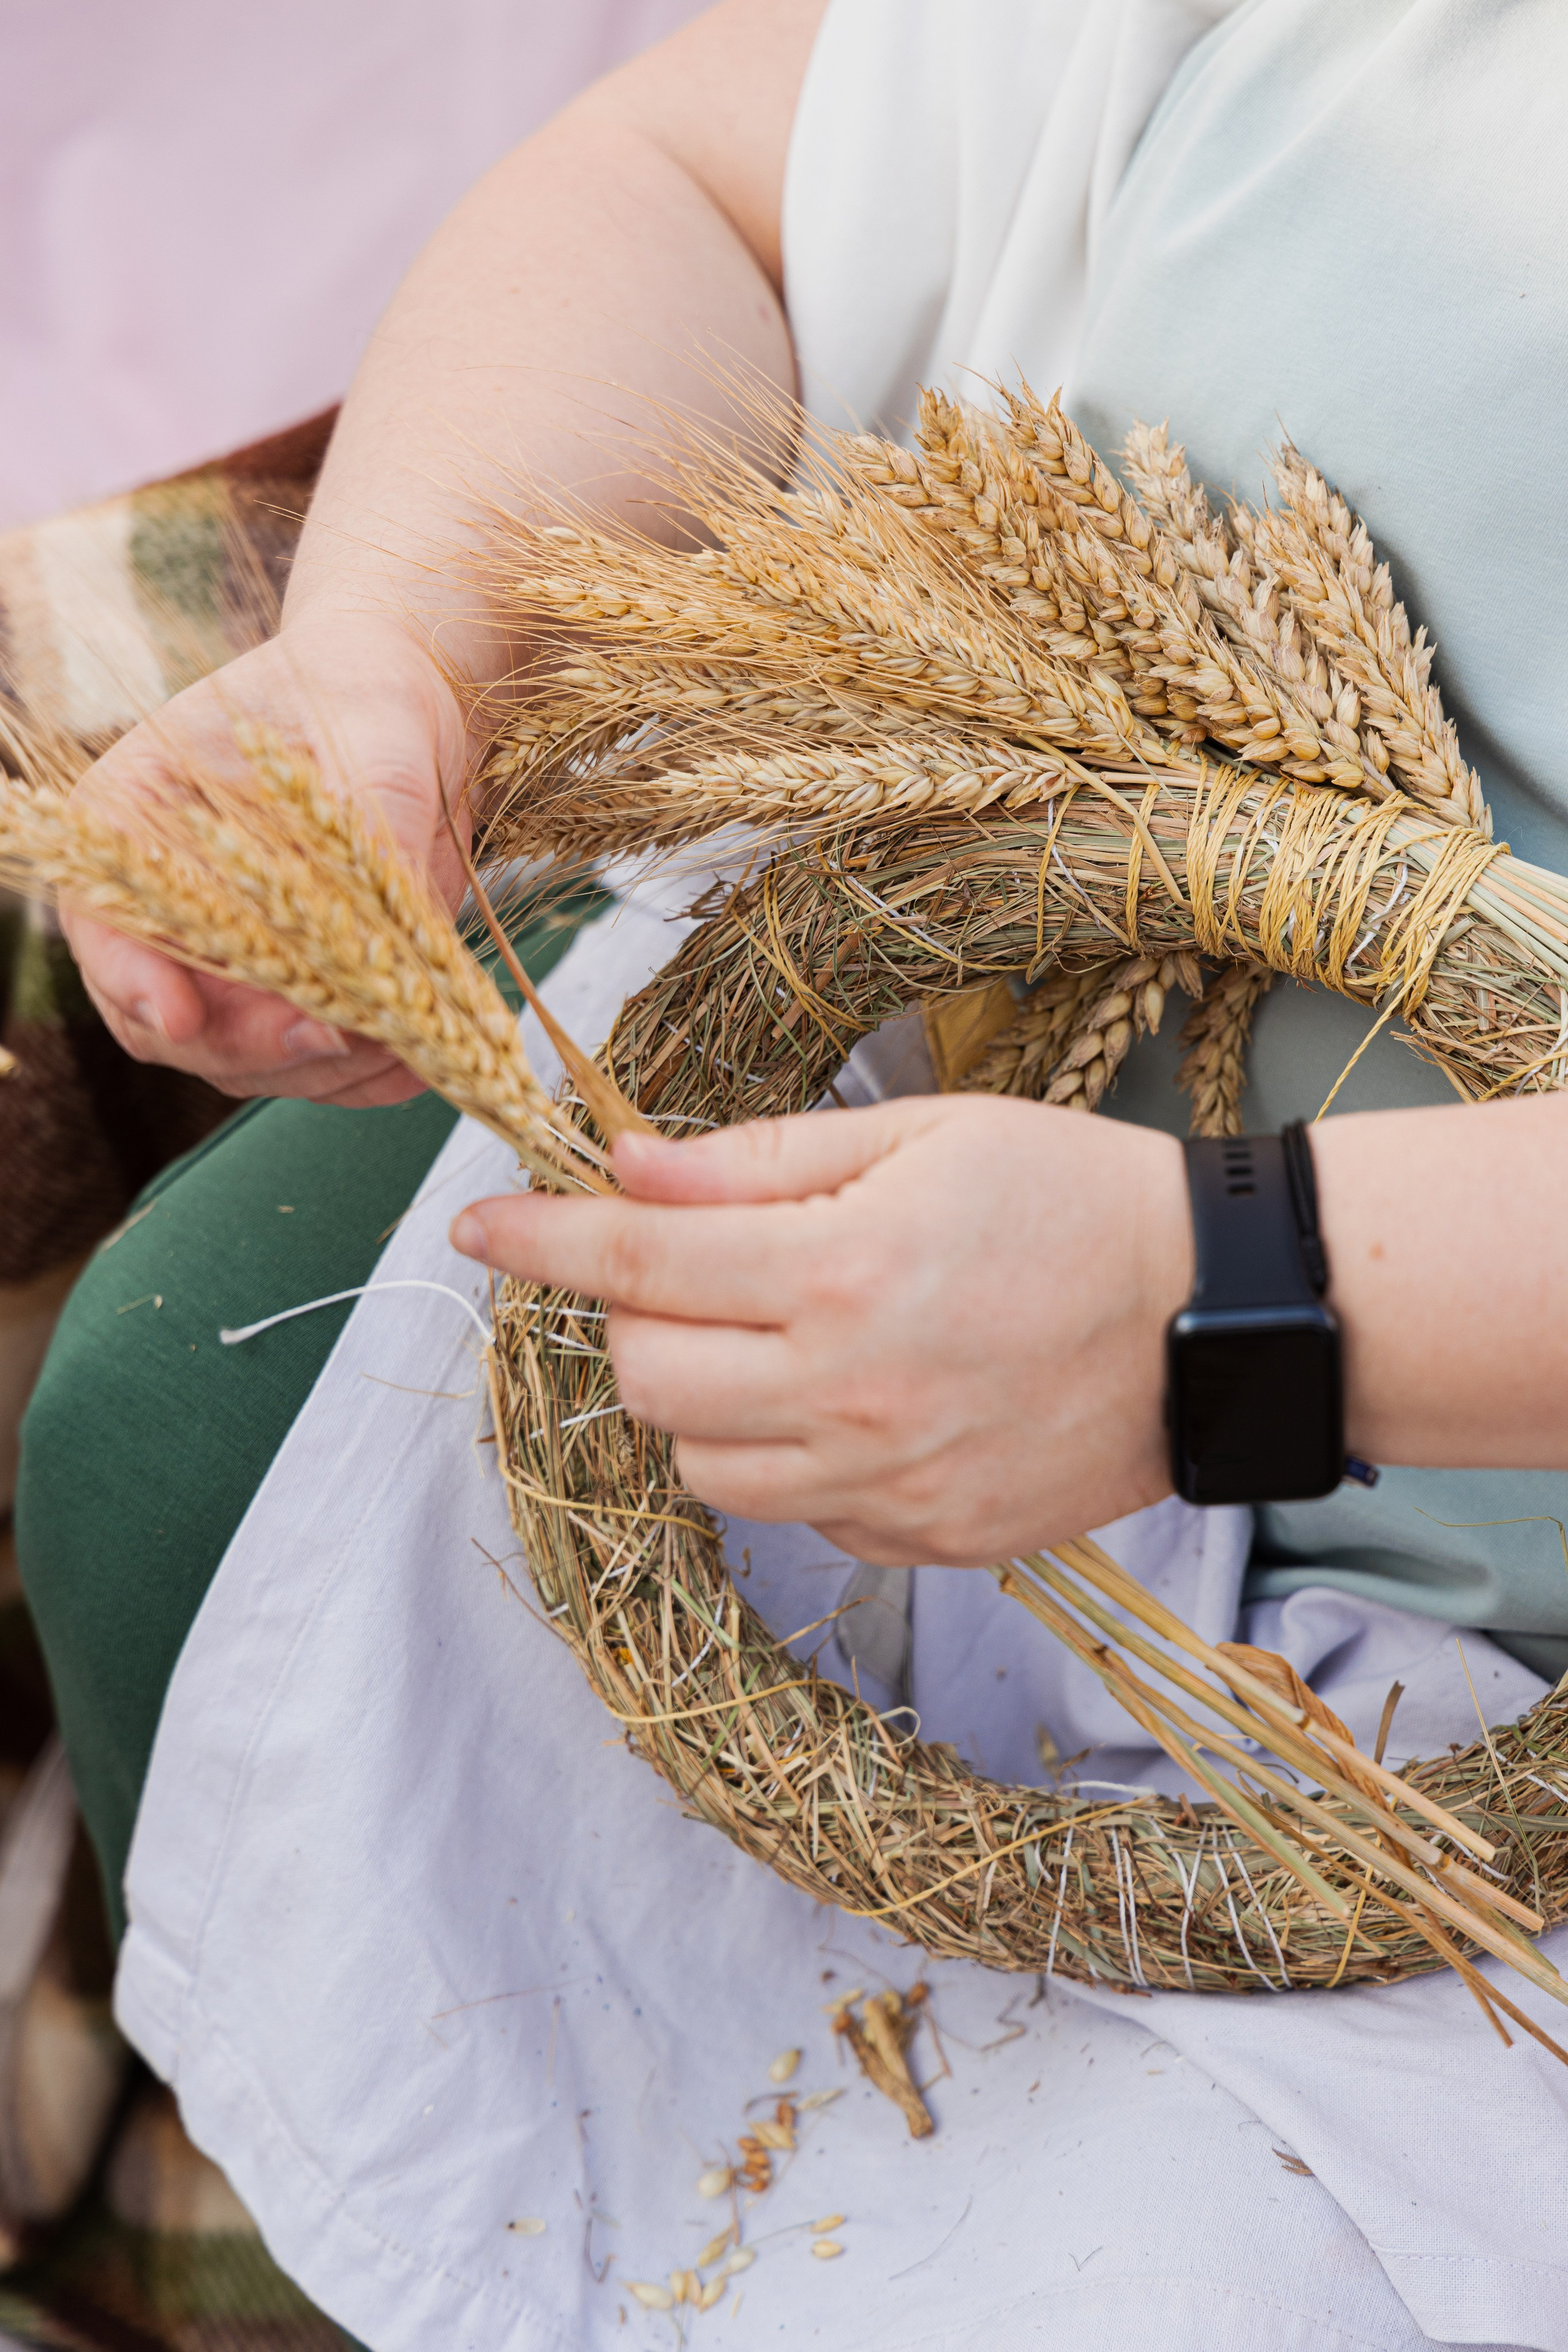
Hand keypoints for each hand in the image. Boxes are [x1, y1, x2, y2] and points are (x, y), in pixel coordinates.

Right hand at [60, 613, 471, 1104]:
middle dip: (252, 1045)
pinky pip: (320, 1062)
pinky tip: (428, 1059)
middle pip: (173, 1025)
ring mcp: (236, 961)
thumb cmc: (366, 691)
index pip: (104, 927)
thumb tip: (382, 937)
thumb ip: (370, 823)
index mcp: (136, 823)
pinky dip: (370, 1074)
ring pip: (250, 1062)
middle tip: (334, 1035)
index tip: (183, 1016)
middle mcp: (173, 909)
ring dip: (325, 1071)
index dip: (133, 983)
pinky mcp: (304, 990)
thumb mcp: (374, 734)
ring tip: (411, 1049)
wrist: (414, 707)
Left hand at [451, 1097, 1192, 1564]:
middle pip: (645, 1378)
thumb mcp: (920, 1134)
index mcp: (844, 1270)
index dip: (541, 1239)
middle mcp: (852, 1391)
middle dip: (635, 1318)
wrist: (1216, 1317)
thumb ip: (759, 1160)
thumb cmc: (1069, 1196)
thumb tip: (624, 1167)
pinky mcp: (927, 1539)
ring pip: (702, 1462)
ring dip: (700, 1396)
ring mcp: (888, 1481)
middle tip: (692, 1269)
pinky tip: (854, 1397)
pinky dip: (784, 1455)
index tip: (476, 1227)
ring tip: (778, 1336)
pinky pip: (794, 1512)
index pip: (638, 1260)